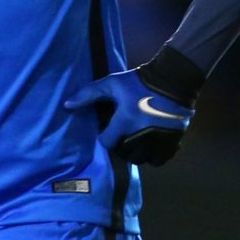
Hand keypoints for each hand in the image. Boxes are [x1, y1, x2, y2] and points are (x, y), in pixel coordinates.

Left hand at [64, 68, 193, 165]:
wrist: (172, 80)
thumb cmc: (138, 81)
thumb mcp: (112, 83)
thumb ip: (88, 93)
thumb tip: (66, 105)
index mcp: (125, 121)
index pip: (106, 142)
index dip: (104, 136)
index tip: (107, 129)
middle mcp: (141, 135)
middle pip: (124, 154)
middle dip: (120, 146)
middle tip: (122, 134)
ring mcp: (159, 140)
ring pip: (142, 159)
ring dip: (136, 153)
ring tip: (135, 141)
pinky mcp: (173, 141)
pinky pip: (160, 159)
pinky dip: (154, 156)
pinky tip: (151, 145)